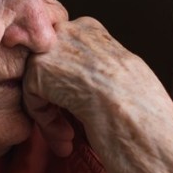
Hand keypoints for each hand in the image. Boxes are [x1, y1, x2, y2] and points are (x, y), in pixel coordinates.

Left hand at [23, 17, 172, 172]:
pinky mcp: (42, 68)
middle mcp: (75, 33)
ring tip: (67, 139)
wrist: (139, 120)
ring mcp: (57, 48)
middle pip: (48, 65)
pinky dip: (44, 121)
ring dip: (50, 116)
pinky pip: (30, 95)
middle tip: (69, 130)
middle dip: (54, 99)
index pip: (66, 54)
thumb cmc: (142, 109)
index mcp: (95, 32)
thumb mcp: (122, 77)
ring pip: (38, 82)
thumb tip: (75, 82)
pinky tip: (65, 137)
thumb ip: (93, 71)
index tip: (78, 114)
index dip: (68, 87)